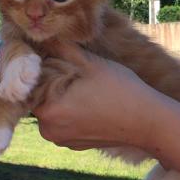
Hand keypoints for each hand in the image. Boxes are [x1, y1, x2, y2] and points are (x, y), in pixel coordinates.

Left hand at [34, 42, 179, 179]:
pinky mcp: (74, 145)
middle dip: (52, 82)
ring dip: (61, 96)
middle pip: (40, 97)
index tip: (57, 59)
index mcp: (48, 109)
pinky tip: (90, 101)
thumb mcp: (90, 64)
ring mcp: (61, 140)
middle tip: (74, 71)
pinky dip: (71, 110)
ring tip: (84, 86)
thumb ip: (62, 49)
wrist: (148, 122)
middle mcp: (49, 130)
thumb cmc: (121, 91)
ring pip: (52, 109)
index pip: (31, 84)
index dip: (42, 67)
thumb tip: (44, 35)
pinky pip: (64, 122)